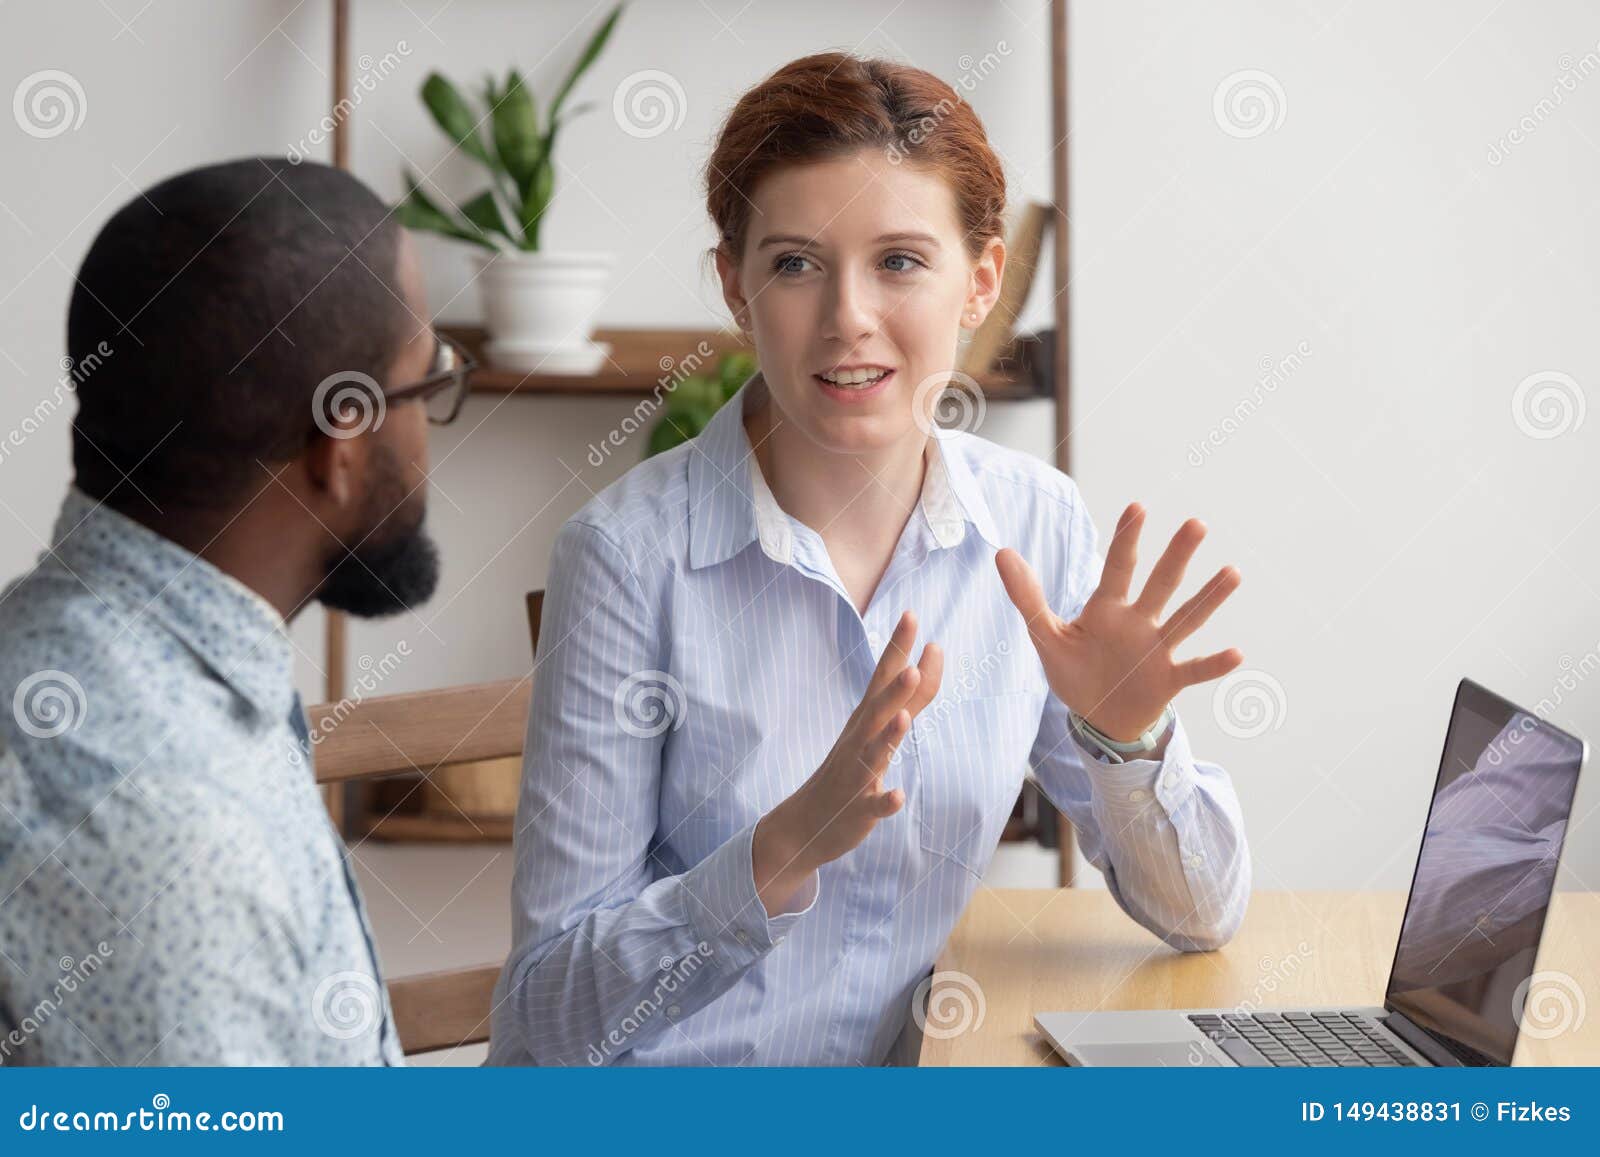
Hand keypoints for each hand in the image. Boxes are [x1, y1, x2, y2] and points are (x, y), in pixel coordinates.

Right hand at [752, 611, 942, 914]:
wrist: (805, 825)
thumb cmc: (848, 771)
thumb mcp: (879, 730)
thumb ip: (911, 698)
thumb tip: (930, 657)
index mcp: (864, 721)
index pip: (882, 677)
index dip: (897, 648)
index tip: (912, 614)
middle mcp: (857, 742)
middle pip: (877, 711)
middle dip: (895, 689)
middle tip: (913, 663)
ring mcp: (854, 776)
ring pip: (872, 754)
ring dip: (888, 736)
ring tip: (904, 718)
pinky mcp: (856, 810)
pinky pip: (872, 806)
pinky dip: (884, 802)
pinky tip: (896, 796)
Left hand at [996, 502, 1242, 742]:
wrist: (1097, 717)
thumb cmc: (1076, 671)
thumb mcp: (1046, 635)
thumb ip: (1028, 597)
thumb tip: (1002, 552)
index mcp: (1107, 609)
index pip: (1117, 568)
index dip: (1126, 539)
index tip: (1138, 507)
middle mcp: (1138, 622)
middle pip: (1160, 584)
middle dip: (1176, 555)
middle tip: (1196, 524)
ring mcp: (1157, 650)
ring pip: (1186, 619)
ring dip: (1208, 598)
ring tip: (1232, 572)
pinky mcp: (1168, 680)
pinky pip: (1194, 670)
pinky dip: (1214, 664)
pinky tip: (1237, 653)